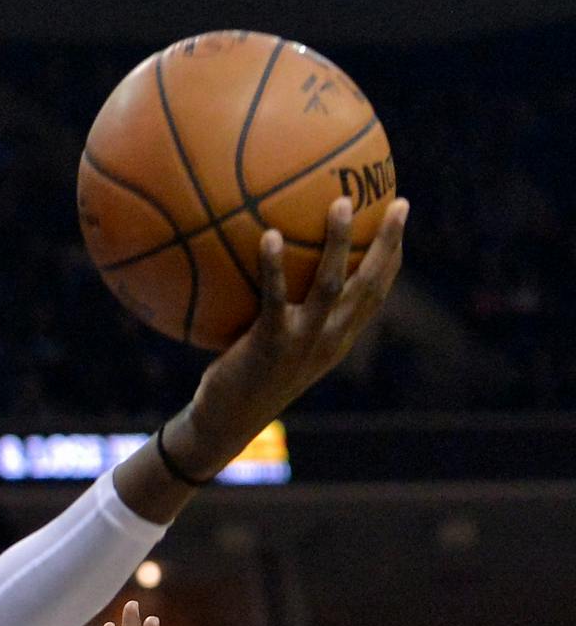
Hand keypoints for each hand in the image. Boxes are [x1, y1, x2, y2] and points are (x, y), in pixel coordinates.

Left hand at [176, 195, 408, 469]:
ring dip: (338, 242)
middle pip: (369, 283)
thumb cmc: (244, 377)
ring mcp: (303, 343)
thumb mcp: (275, 343)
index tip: (400, 215)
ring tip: (341, 203)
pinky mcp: (270, 345)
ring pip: (330, 285)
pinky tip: (270, 234)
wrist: (225, 422)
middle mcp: (330, 339)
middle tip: (398, 203)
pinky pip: (274, 298)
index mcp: (338, 338)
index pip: (376, 292)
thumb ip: (286, 309)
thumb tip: (272, 258)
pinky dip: (274, 266)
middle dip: (387, 242)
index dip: (393, 254)